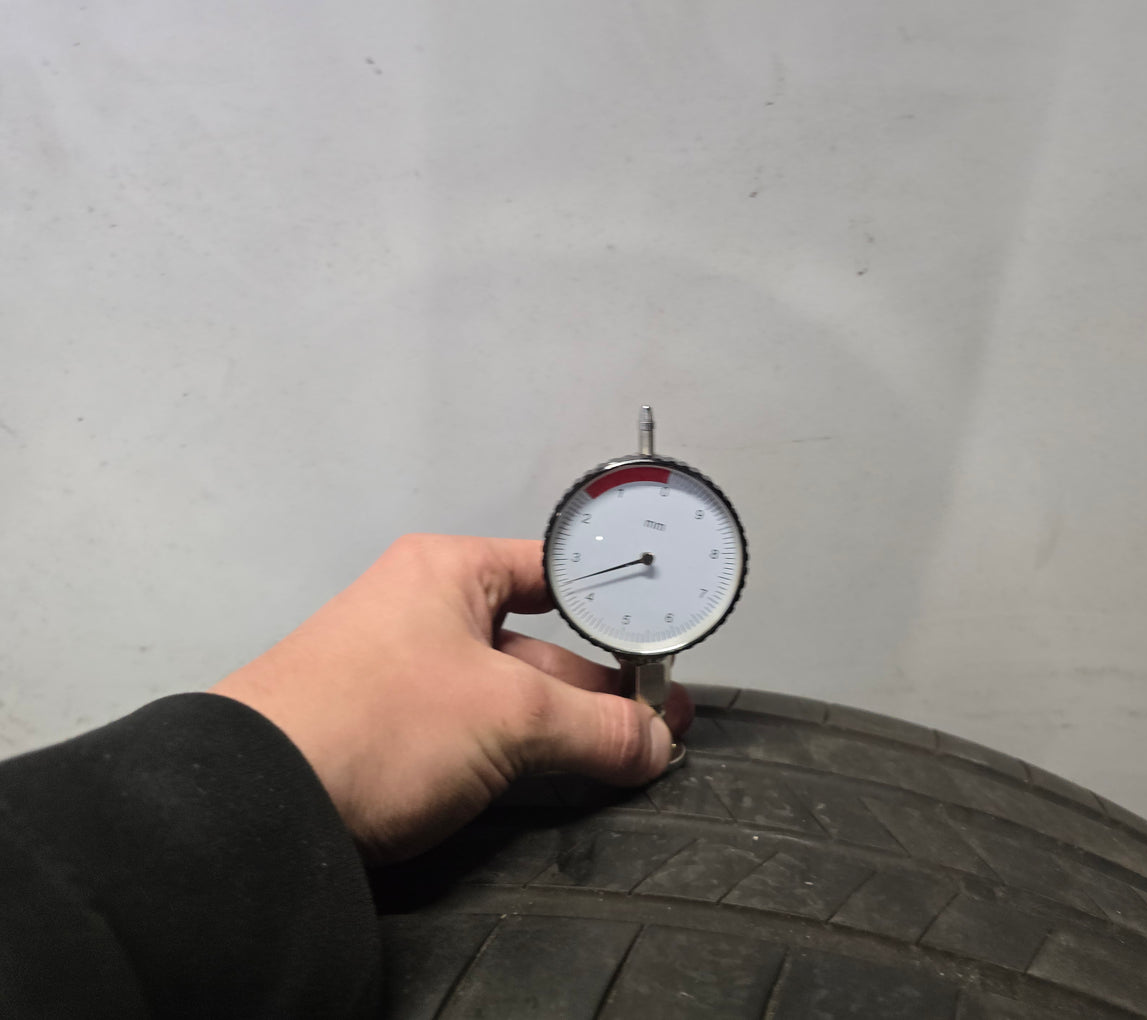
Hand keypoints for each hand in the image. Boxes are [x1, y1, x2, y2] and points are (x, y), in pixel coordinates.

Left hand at [210, 534, 691, 864]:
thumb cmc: (370, 721)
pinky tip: (566, 775)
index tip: (659, 641)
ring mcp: (406, 678)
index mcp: (447, 574)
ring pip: (510, 694)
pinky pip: (478, 734)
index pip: (552, 569)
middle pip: (540, 642)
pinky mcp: (392, 737)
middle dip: (601, 684)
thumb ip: (598, 726)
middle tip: (660, 717)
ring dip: (569, 725)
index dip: (613, 604)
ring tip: (632, 752)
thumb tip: (655, 741)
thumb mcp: (512, 714)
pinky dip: (525, 753)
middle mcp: (425, 616)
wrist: (258, 805)